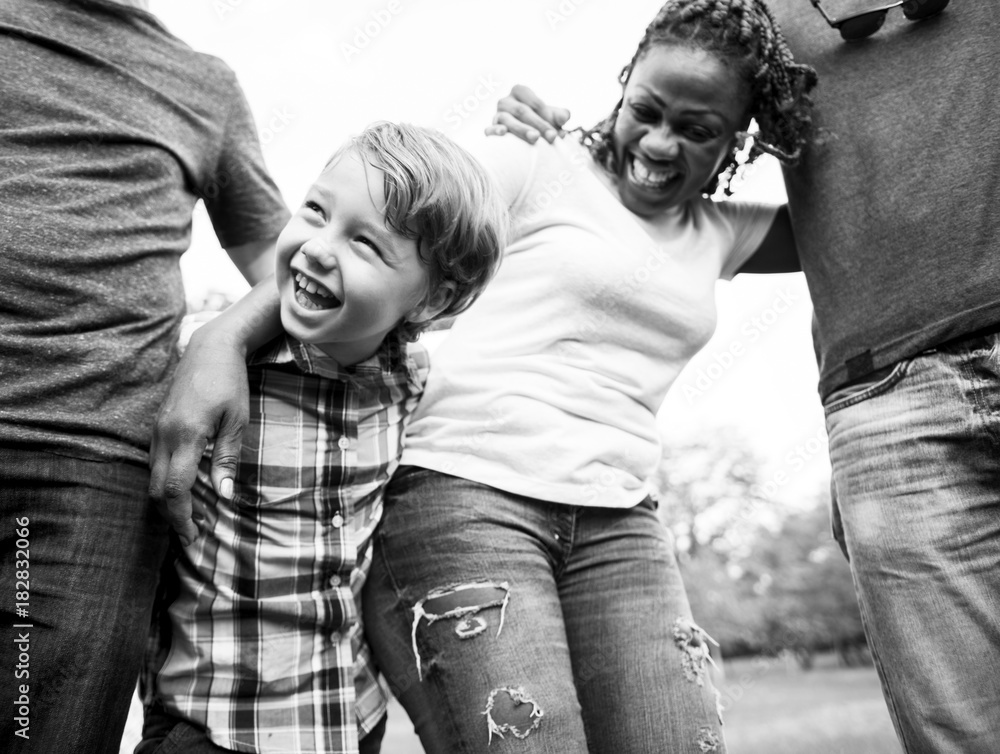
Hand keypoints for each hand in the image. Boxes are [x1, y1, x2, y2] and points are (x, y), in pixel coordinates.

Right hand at [149, 325, 249, 546]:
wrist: (209, 349)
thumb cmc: (229, 382)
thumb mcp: (237, 421)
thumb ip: (227, 459)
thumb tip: (224, 496)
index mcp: (186, 435)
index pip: (175, 488)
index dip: (182, 516)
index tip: (193, 535)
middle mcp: (164, 435)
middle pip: (156, 489)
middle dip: (172, 516)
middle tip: (192, 536)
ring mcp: (157, 430)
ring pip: (152, 477)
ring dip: (168, 502)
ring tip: (190, 519)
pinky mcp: (157, 426)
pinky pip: (154, 463)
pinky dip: (165, 483)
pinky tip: (183, 490)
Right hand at [485, 84, 570, 143]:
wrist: (521, 134)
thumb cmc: (538, 122)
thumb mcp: (551, 116)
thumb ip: (560, 115)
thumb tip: (564, 118)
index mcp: (520, 91)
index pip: (535, 102)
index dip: (547, 115)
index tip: (558, 128)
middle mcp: (506, 101)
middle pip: (523, 111)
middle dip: (539, 124)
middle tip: (552, 137)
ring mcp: (497, 114)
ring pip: (508, 119)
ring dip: (522, 129)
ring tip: (535, 138)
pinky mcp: (491, 128)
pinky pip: (490, 129)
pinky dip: (495, 131)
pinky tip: (503, 133)